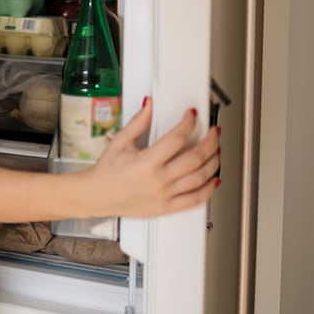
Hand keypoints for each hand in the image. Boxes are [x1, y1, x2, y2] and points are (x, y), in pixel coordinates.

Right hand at [85, 97, 220, 217]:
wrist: (97, 196)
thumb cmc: (106, 173)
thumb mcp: (120, 142)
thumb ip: (138, 123)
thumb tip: (149, 106)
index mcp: (147, 162)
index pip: (177, 138)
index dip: (188, 123)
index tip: (192, 116)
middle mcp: (159, 179)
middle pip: (195, 158)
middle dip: (210, 141)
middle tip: (214, 132)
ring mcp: (165, 195)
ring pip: (200, 178)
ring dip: (213, 162)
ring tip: (216, 151)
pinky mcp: (166, 207)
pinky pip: (195, 200)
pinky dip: (209, 190)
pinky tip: (214, 180)